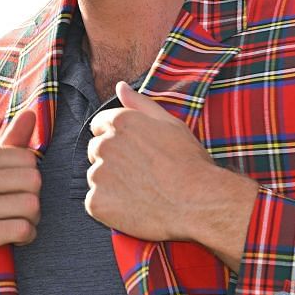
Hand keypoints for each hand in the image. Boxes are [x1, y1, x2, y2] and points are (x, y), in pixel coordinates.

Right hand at [0, 109, 40, 286]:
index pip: (28, 160)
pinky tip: (14, 240)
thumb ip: (8, 143)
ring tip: (16, 224)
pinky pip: (22, 229)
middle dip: (33, 200)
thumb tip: (31, 113)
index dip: (28, 179)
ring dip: (31, 220)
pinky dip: (25, 237)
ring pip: (31, 205)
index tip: (13, 192)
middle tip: (18, 211)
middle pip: (33, 181)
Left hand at [85, 84, 257, 267]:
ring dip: (111, 185)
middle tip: (141, 175)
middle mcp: (104, 145)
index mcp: (120, 122)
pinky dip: (110, 207)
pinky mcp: (97, 202)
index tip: (134, 153)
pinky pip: (96, 203)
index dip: (117, 139)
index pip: (99, 125)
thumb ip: (140, 104)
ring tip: (141, 192)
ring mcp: (98, 175)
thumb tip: (120, 86)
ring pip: (96, 178)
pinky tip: (134, 208)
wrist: (198, 203)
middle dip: (112, 160)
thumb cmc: (189, 163)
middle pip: (96, 151)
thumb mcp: (170, 124)